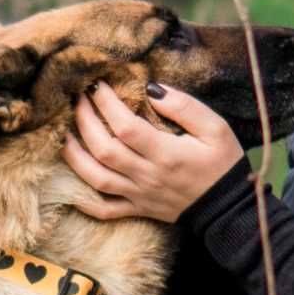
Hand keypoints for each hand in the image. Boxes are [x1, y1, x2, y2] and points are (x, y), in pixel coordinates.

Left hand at [62, 81, 244, 222]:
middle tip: (78, 99)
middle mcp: (147, 176)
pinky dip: (84, 201)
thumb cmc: (223, 163)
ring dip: (75, 156)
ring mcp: (139, 195)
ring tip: (65, 133)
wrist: (228, 208)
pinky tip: (70, 185)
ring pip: (97, 178)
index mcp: (166, 154)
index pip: (126, 126)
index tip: (97, 85)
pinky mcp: (138, 209)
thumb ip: (184, 107)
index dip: (106, 104)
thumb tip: (152, 90)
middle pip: (104, 149)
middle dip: (85, 121)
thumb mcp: (215, 128)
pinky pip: (105, 210)